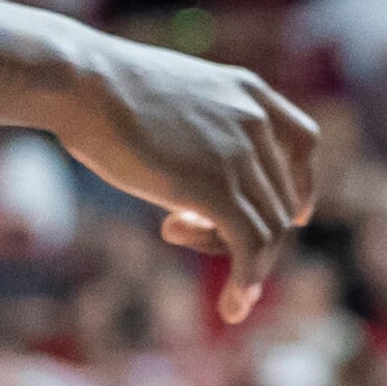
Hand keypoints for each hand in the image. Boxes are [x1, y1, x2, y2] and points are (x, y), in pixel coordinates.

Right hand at [52, 32, 319, 321]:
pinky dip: (248, 276)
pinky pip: (250, 242)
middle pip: (278, 195)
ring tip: (214, 282)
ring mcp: (240, 154)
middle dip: (247, 232)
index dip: (302, 183)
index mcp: (248, 92)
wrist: (83, 83)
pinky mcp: (215, 187)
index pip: (303, 140)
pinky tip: (234, 302)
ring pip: (267, 224)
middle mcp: (255, 121)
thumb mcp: (167, 102)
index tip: (296, 216)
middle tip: (190, 241)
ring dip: (246, 263)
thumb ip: (192, 133)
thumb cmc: (102, 92)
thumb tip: (187, 182)